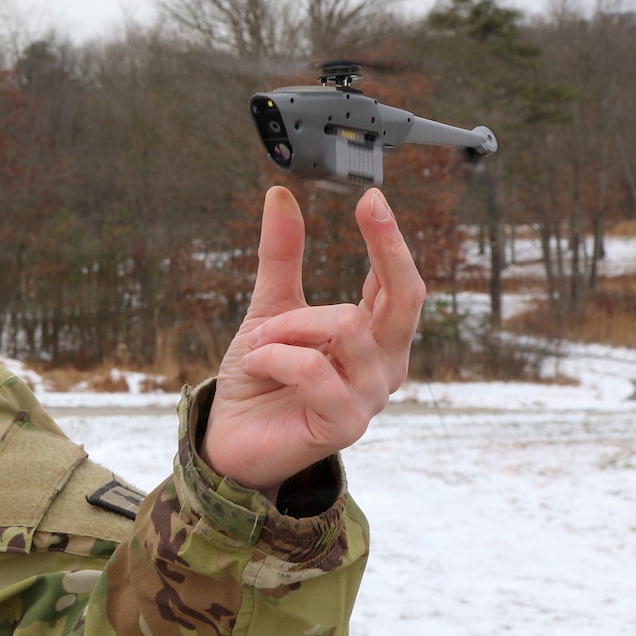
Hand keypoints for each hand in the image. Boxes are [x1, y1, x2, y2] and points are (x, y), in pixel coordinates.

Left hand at [201, 186, 423, 499]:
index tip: (372, 197)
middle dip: (389, 246)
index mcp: (371, 336)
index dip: (388, 237)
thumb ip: (281, 257)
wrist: (230, 439)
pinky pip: (316, 370)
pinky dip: (277, 357)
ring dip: (288, 325)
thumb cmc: (259, 378)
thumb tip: (280, 195)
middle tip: (368, 204)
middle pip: (406, 297)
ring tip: (258, 343)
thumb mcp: (268, 309)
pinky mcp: (346, 424)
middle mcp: (383, 364)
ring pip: (346, 327)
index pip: (396, 281)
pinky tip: (256, 364)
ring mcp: (370, 396)